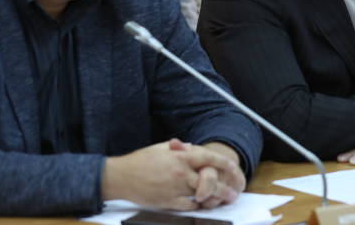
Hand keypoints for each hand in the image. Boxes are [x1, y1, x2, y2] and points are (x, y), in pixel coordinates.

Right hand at [102, 138, 241, 209]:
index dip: (223, 163)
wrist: (121, 177)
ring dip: (214, 198)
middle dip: (224, 187)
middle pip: (209, 180)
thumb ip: (179, 149)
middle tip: (233, 192)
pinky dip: (197, 205)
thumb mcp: (160, 148)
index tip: (233, 166)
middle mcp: (180, 173)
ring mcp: (175, 189)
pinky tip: (201, 204)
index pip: (207, 158)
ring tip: (223, 201)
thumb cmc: (140, 161)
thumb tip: (192, 148)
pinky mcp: (168, 202)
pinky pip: (189, 206)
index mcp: (179, 157)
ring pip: (201, 195)